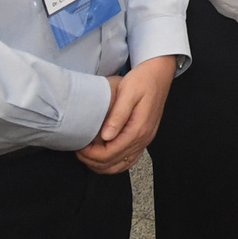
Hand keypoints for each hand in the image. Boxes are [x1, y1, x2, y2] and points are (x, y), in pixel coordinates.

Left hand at [77, 55, 176, 173]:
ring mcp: (145, 139)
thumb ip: (118, 115)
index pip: (110, 153)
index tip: (79, 147)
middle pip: (114, 162)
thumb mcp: (128, 92)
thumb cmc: (143, 80)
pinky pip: (129, 159)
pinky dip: (114, 163)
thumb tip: (106, 136)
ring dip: (102, 165)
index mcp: (138, 129)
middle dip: (93, 160)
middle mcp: (144, 138)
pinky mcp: (144, 137)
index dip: (91, 154)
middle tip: (78, 151)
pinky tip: (103, 158)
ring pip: (121, 165)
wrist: (159, 73)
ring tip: (87, 155)